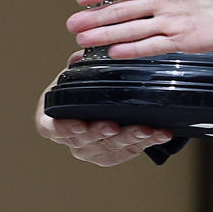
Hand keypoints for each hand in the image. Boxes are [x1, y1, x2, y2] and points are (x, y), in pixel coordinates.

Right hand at [34, 53, 172, 164]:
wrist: (91, 111)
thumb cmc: (77, 93)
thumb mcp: (72, 77)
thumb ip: (77, 67)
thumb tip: (82, 54)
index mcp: (52, 122)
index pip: (53, 128)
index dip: (64, 129)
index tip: (79, 124)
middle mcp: (71, 141)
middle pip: (86, 140)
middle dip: (101, 133)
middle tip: (114, 126)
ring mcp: (92, 151)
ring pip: (112, 147)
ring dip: (130, 138)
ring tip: (147, 130)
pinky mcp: (112, 156)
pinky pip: (130, 151)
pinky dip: (147, 142)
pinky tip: (160, 134)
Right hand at [68, 0, 212, 57]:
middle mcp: (166, 1)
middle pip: (123, 11)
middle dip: (96, 18)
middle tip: (73, 25)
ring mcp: (173, 22)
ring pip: (133, 31)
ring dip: (108, 36)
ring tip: (84, 43)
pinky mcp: (186, 41)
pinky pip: (154, 46)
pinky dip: (134, 50)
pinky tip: (114, 53)